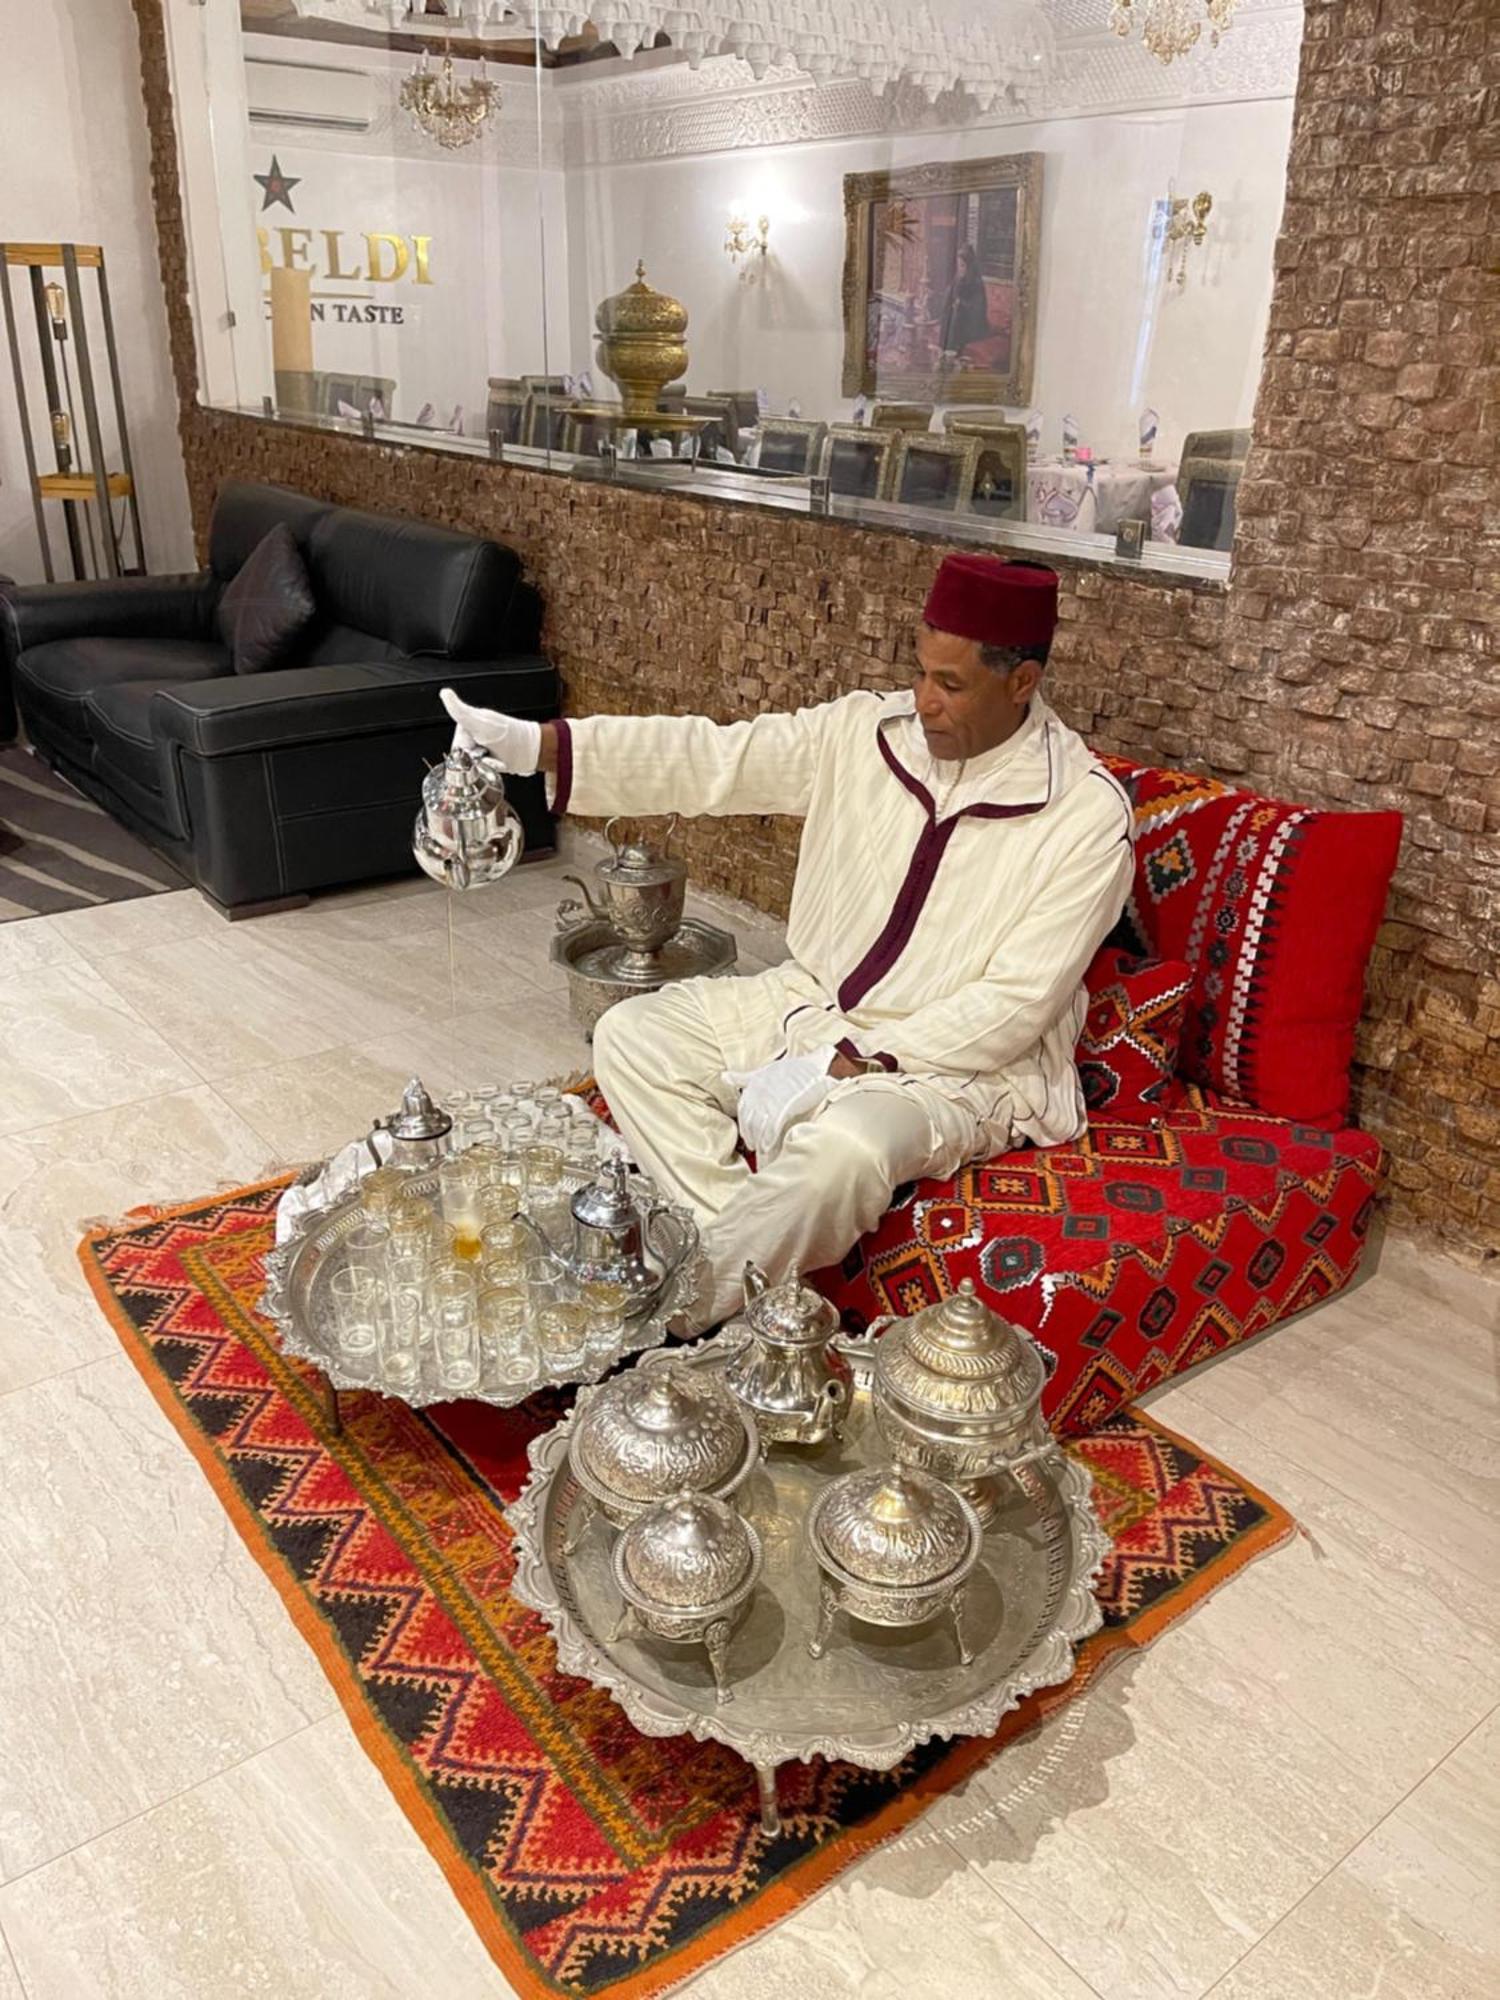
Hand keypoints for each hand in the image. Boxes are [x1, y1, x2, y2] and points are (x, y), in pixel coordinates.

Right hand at [440, 688, 542, 773]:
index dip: (465, 750)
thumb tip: (445, 693)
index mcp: (469, 722)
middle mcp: (474, 733)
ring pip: (472, 763)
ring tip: (494, 758)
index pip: (456, 745)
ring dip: (483, 765)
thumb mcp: (480, 724)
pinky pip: (482, 768)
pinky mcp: (490, 756)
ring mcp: (482, 745)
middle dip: (475, 759)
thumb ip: (459, 711)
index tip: (475, 749)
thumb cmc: (509, 737)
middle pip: (463, 756)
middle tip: (487, 753)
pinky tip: (498, 763)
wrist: (531, 752)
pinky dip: (489, 768)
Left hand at [722, 1050, 836, 1160]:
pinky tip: (768, 1148)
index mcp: (752, 1088)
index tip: (749, 1140)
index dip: (745, 1129)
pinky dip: (768, 1140)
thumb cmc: (789, 1070)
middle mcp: (758, 1095)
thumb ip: (742, 1077)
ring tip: (762, 1153)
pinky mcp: (784, 1107)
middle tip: (755, 1149)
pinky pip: (771, 1128)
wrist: (812, 1067)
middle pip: (749, 1124)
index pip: (743, 1113)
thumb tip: (724, 1076)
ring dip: (759, 1143)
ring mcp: (770, 1101)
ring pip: (758, 1128)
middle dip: (751, 1138)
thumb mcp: (762, 1072)